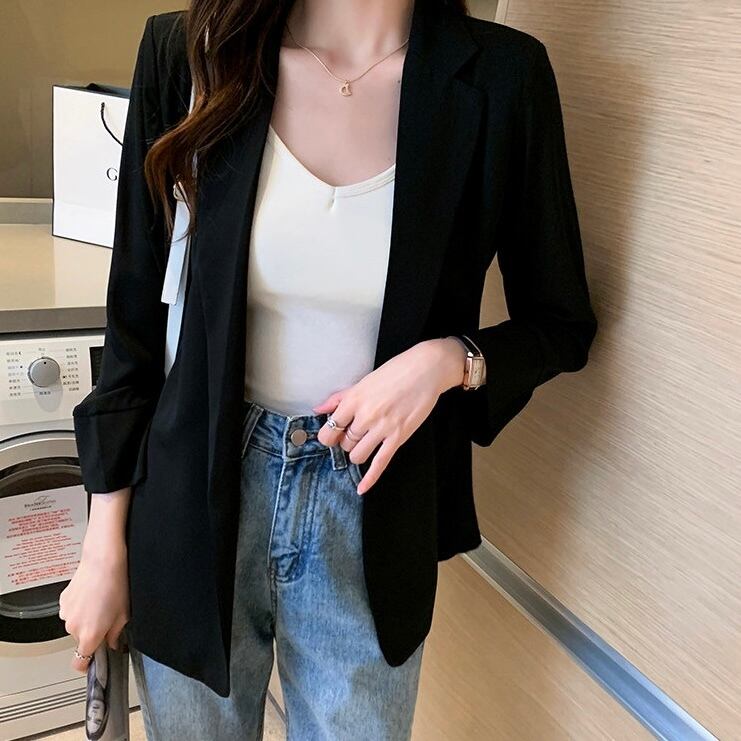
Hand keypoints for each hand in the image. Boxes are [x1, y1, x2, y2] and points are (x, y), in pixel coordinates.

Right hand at [58, 534, 129, 672]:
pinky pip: (72, 611)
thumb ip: (116, 634)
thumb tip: (112, 642)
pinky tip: (92, 595)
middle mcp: (74, 628)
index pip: (80, 664)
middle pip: (81, 641)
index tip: (95, 661)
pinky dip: (80, 607)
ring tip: (101, 602)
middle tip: (108, 619)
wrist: (103, 560)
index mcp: (89, 635)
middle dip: (93, 634)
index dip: (88, 665)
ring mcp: (66, 614)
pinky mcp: (63, 601)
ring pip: (76, 625)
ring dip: (86, 619)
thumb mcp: (124, 614)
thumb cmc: (116, 584)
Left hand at [313, 337, 466, 494]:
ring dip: (358, 453)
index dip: (329, 435)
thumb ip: (339, 398)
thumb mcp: (363, 381)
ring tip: (365, 444)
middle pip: (345, 444)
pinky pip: (380, 463)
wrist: (426, 369)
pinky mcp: (399, 436)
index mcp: (354, 399)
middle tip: (355, 434)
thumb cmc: (395, 372)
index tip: (333, 435)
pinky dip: (370, 478)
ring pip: (358, 455)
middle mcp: (365, 415)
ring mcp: (382, 428)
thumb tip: (319, 409)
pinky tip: (362, 488)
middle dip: (347, 442)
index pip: (330, 429)